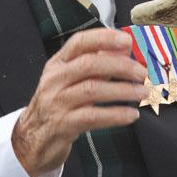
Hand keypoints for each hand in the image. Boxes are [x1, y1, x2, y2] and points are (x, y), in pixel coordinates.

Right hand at [12, 29, 146, 176]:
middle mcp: (55, 80)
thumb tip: (124, 49)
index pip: (79, 42)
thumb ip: (96, 64)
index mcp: (58, 64)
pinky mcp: (63, 124)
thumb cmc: (58, 105)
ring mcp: (57, 102)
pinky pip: (93, 116)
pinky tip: (131, 115)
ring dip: (123, 90)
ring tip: (142, 92)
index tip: (127, 40)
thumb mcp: (72, 80)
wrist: (33, 138)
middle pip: (89, 64)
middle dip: (120, 66)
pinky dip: (115, 115)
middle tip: (142, 72)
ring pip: (93, 90)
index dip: (104, 38)